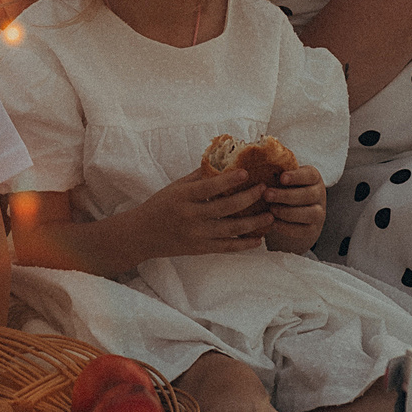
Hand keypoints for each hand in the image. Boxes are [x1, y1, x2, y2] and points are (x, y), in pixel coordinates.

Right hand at [123, 168, 272, 262]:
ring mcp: (196, 235)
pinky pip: (226, 247)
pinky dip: (243, 244)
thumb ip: (198, 177)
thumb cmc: (159, 206)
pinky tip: (258, 239)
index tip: (246, 172)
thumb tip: (222, 162)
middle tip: (264, 190)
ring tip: (270, 216)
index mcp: (182, 197)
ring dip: (252, 223)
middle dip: (248, 199)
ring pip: (230, 229)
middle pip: (225, 208)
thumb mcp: (175, 187)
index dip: (229, 180)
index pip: (209, 187)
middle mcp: (190, 216)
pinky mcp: (199, 249)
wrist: (141, 235)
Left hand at [260, 165, 326, 253]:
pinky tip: (273, 223)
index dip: (297, 176)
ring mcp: (318, 213)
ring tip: (270, 210)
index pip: (310, 174)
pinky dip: (288, 227)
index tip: (281, 178)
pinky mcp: (313, 230)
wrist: (293, 214)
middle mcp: (319, 194)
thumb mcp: (282, 179)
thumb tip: (250, 162)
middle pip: (308, 195)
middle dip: (286, 195)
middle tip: (267, 194)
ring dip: (288, 212)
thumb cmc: (283, 189)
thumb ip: (274, 172)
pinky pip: (303, 230)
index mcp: (312, 177)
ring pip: (309, 214)